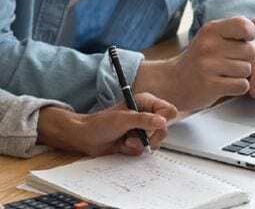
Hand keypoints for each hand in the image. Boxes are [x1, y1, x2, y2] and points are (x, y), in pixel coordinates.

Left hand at [37, 93, 176, 155]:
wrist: (86, 138)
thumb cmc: (101, 123)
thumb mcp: (123, 119)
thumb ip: (144, 120)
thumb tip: (162, 122)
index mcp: (145, 103)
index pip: (168, 111)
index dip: (163, 120)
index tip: (155, 125)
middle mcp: (146, 116)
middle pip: (164, 129)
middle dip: (151, 136)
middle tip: (139, 135)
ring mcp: (142, 130)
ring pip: (156, 141)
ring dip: (141, 144)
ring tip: (126, 140)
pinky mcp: (137, 142)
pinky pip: (146, 150)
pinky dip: (135, 149)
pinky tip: (123, 145)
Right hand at [135, 16, 254, 111]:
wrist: (173, 81)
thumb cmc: (201, 58)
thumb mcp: (217, 38)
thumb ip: (241, 29)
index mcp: (211, 29)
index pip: (244, 26)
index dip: (249, 36)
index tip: (242, 41)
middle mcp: (208, 45)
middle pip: (250, 51)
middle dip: (245, 59)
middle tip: (229, 63)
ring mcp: (207, 65)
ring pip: (247, 69)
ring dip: (241, 75)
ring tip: (224, 74)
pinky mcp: (209, 85)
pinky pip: (241, 85)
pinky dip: (238, 88)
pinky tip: (224, 85)